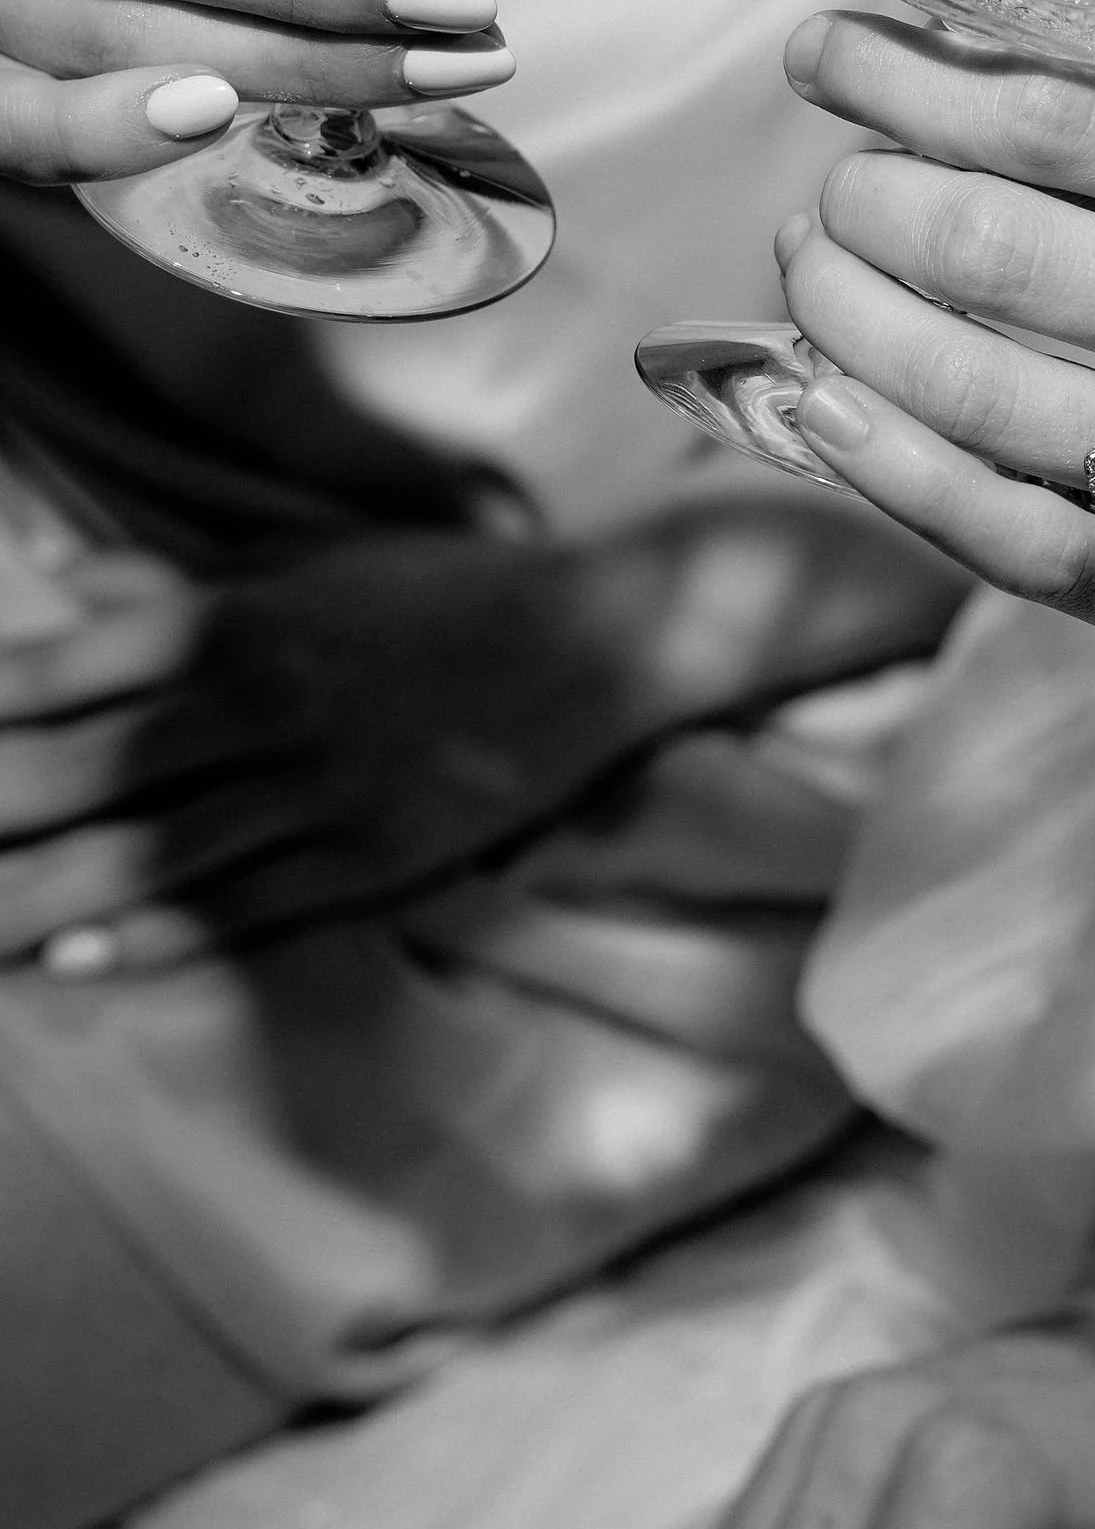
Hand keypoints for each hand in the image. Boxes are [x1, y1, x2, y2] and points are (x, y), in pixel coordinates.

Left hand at [4, 495, 965, 964]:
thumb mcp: (309, 564)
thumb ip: (179, 589)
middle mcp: (271, 701)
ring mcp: (324, 788)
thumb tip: (59, 581)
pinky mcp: (374, 857)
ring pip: (152, 857)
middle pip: (91, 774)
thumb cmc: (444, 592)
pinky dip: (150, 941)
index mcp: (244, 617)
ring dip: (41, 900)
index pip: (73, 672)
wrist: (605, 637)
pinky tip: (71, 965)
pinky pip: (242, 908)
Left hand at [765, 13, 1094, 735]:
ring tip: (815, 279)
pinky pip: (1008, 533)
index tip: (824, 55)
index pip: (1065, 123)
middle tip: (832, 198)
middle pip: (1005, 245)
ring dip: (851, 321)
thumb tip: (927, 71)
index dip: (907, 84)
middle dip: (869, 205)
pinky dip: (887, 463)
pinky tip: (820, 407)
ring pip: (984, 390)